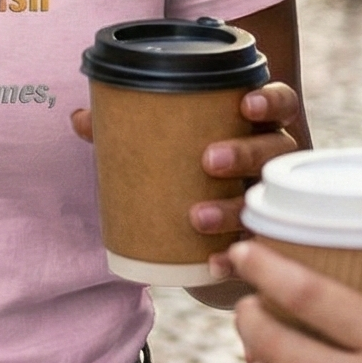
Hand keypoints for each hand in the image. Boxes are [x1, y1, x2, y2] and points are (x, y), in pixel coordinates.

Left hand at [71, 80, 302, 295]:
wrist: (213, 241)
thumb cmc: (194, 174)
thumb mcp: (169, 148)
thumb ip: (129, 128)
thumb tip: (80, 117)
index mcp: (258, 127)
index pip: (281, 102)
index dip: (270, 100)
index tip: (245, 104)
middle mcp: (276, 162)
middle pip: (277, 149)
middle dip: (245, 152)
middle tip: (209, 159)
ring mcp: (278, 204)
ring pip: (268, 201)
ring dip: (234, 207)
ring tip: (196, 216)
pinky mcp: (268, 245)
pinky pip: (261, 252)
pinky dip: (234, 257)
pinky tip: (213, 262)